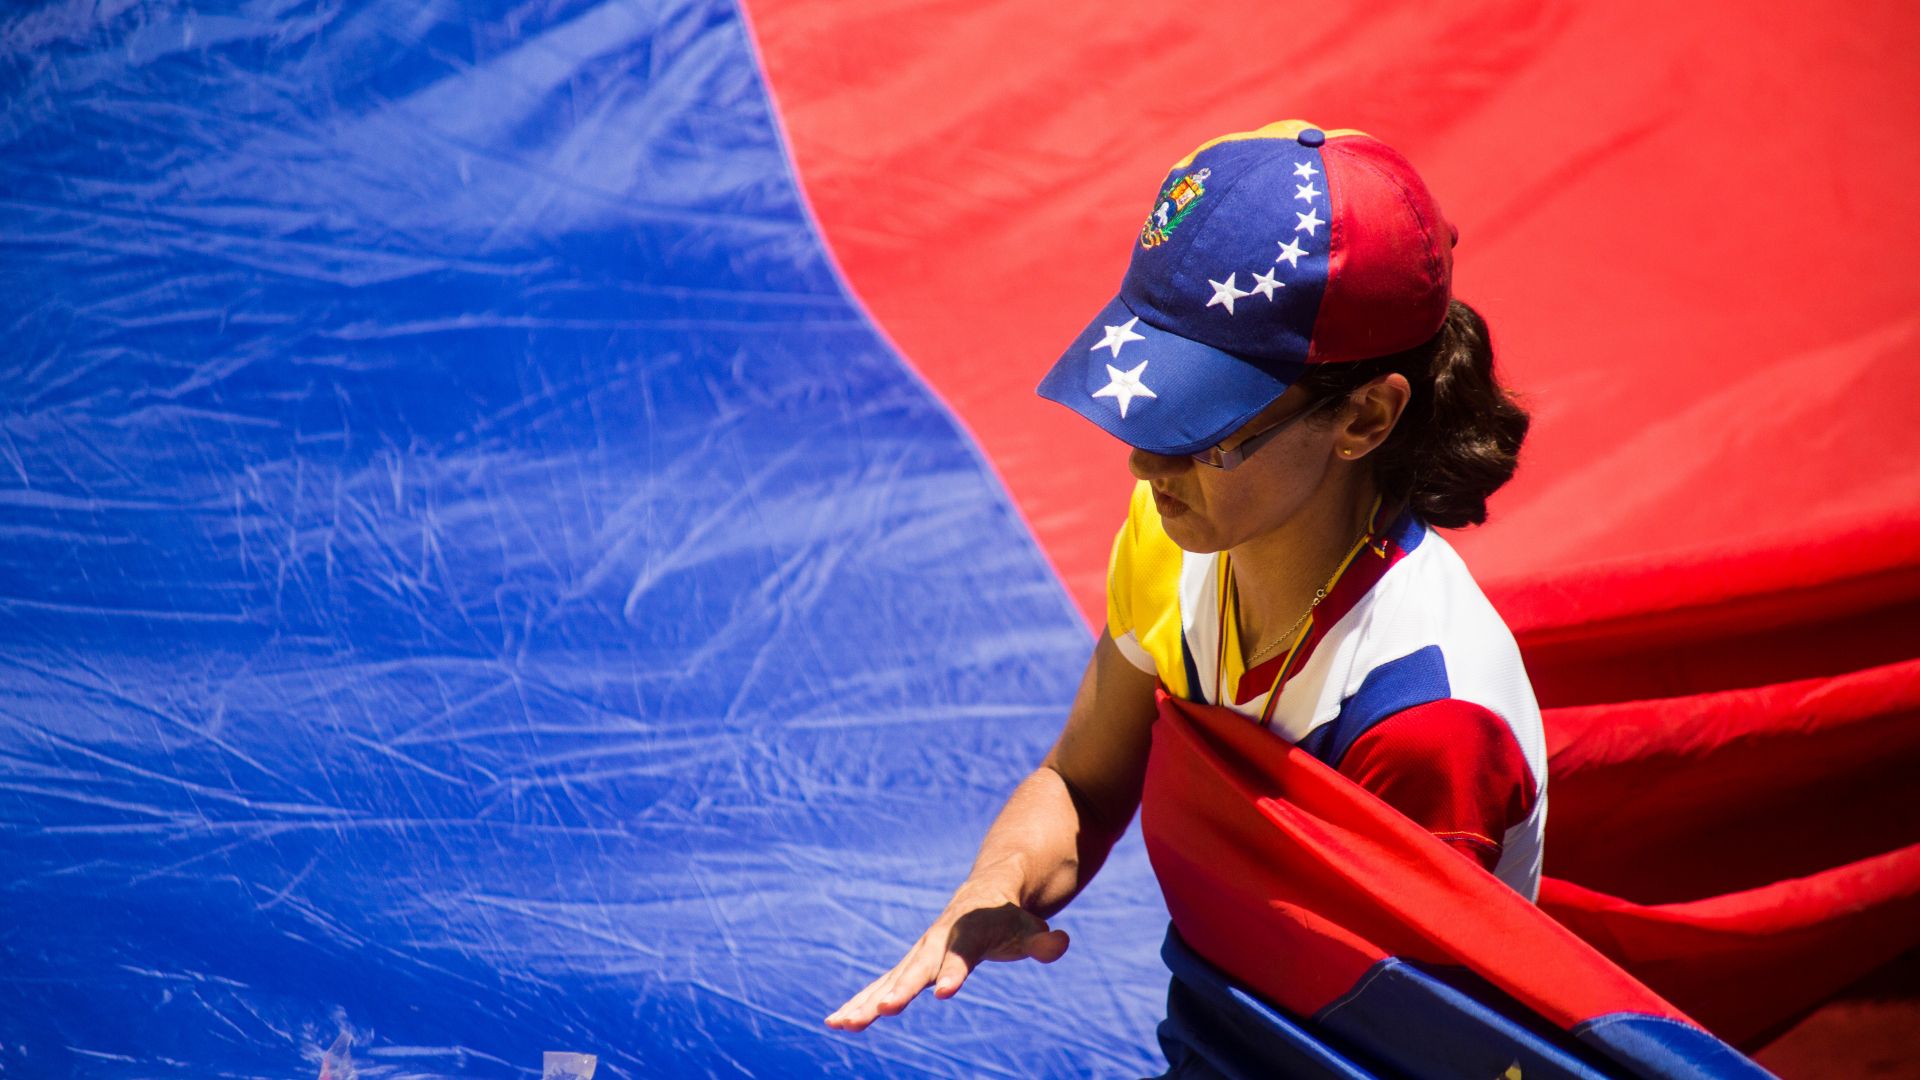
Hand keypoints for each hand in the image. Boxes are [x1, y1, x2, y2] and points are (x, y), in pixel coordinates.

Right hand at [823, 887, 1070, 1031]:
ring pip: (890, 980)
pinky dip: (860, 1002)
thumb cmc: (1008, 917)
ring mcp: (919, 954)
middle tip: (884, 1010)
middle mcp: (937, 942)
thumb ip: (1043, 940)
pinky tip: (837, 1022)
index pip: (961, 956)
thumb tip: (1060, 942)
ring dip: (867, 1001)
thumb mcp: (1031, 928)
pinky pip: (881, 986)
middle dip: (899, 990)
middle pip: (916, 969)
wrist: (982, 894)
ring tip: (842, 1024)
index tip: (943, 993)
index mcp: (968, 932)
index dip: (954, 973)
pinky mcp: (909, 966)